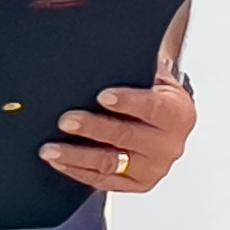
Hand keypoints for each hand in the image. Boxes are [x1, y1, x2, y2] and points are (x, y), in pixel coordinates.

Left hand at [44, 73, 196, 197]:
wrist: (171, 128)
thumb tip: (114, 45)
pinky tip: (59, 162)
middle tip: (66, 121)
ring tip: (51, 149)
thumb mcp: (158, 79)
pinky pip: (103, 181)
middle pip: (126, 137)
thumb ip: (142, 66)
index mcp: (177, 115)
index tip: (102, 96)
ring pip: (110, 163)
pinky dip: (78, 171)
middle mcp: (168, 146)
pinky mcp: (137, 184)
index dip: (127, 102)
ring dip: (77, 156)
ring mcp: (152, 169)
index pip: (152, 108)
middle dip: (93, 128)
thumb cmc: (158, 99)